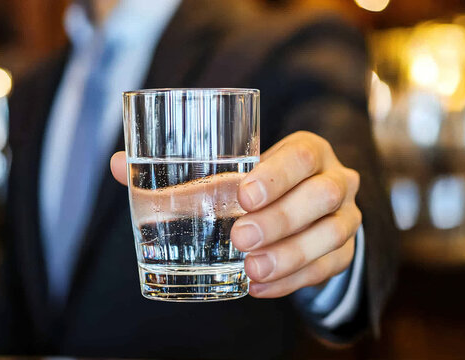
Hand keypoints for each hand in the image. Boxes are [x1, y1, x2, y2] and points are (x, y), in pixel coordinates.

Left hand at [110, 131, 360, 298]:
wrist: (302, 200)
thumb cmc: (257, 182)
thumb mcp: (231, 169)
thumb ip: (179, 169)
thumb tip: (119, 165)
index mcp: (307, 151)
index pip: (303, 155)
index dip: (278, 174)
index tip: (244, 195)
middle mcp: (336, 179)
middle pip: (322, 196)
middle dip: (281, 219)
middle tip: (241, 238)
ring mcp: (346, 217)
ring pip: (333, 235)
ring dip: (291, 255)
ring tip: (251, 271)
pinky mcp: (343, 250)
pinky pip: (329, 268)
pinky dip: (294, 280)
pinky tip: (260, 288)